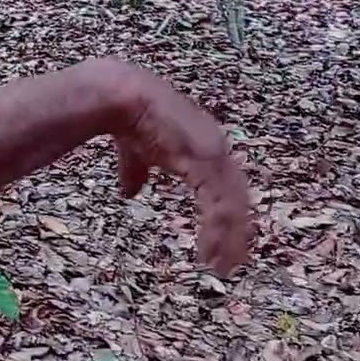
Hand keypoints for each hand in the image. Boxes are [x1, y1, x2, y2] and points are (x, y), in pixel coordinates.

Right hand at [105, 63, 252, 276]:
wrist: (121, 96)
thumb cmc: (131, 119)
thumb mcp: (137, 152)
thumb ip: (137, 170)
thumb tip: (129, 193)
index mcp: (206, 148)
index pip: (228, 188)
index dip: (230, 216)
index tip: (224, 243)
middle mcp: (216, 151)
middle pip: (238, 199)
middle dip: (236, 232)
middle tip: (232, 263)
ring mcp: (213, 155)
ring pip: (232, 205)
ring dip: (228, 237)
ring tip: (220, 264)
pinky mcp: (204, 160)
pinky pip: (218, 202)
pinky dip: (216, 229)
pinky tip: (209, 248)